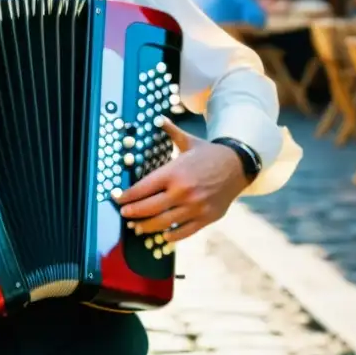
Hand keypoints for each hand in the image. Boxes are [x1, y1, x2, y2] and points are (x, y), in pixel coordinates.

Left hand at [114, 118, 248, 242]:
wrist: (238, 165)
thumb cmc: (209, 153)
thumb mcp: (188, 141)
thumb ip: (171, 131)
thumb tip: (158, 119)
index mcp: (174, 172)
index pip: (143, 188)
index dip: (128, 196)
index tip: (118, 199)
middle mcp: (182, 191)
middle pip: (149, 208)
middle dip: (133, 213)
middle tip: (124, 214)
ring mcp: (195, 207)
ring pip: (164, 223)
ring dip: (147, 226)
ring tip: (137, 227)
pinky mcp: (206, 217)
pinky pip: (184, 231)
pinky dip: (171, 235)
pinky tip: (163, 235)